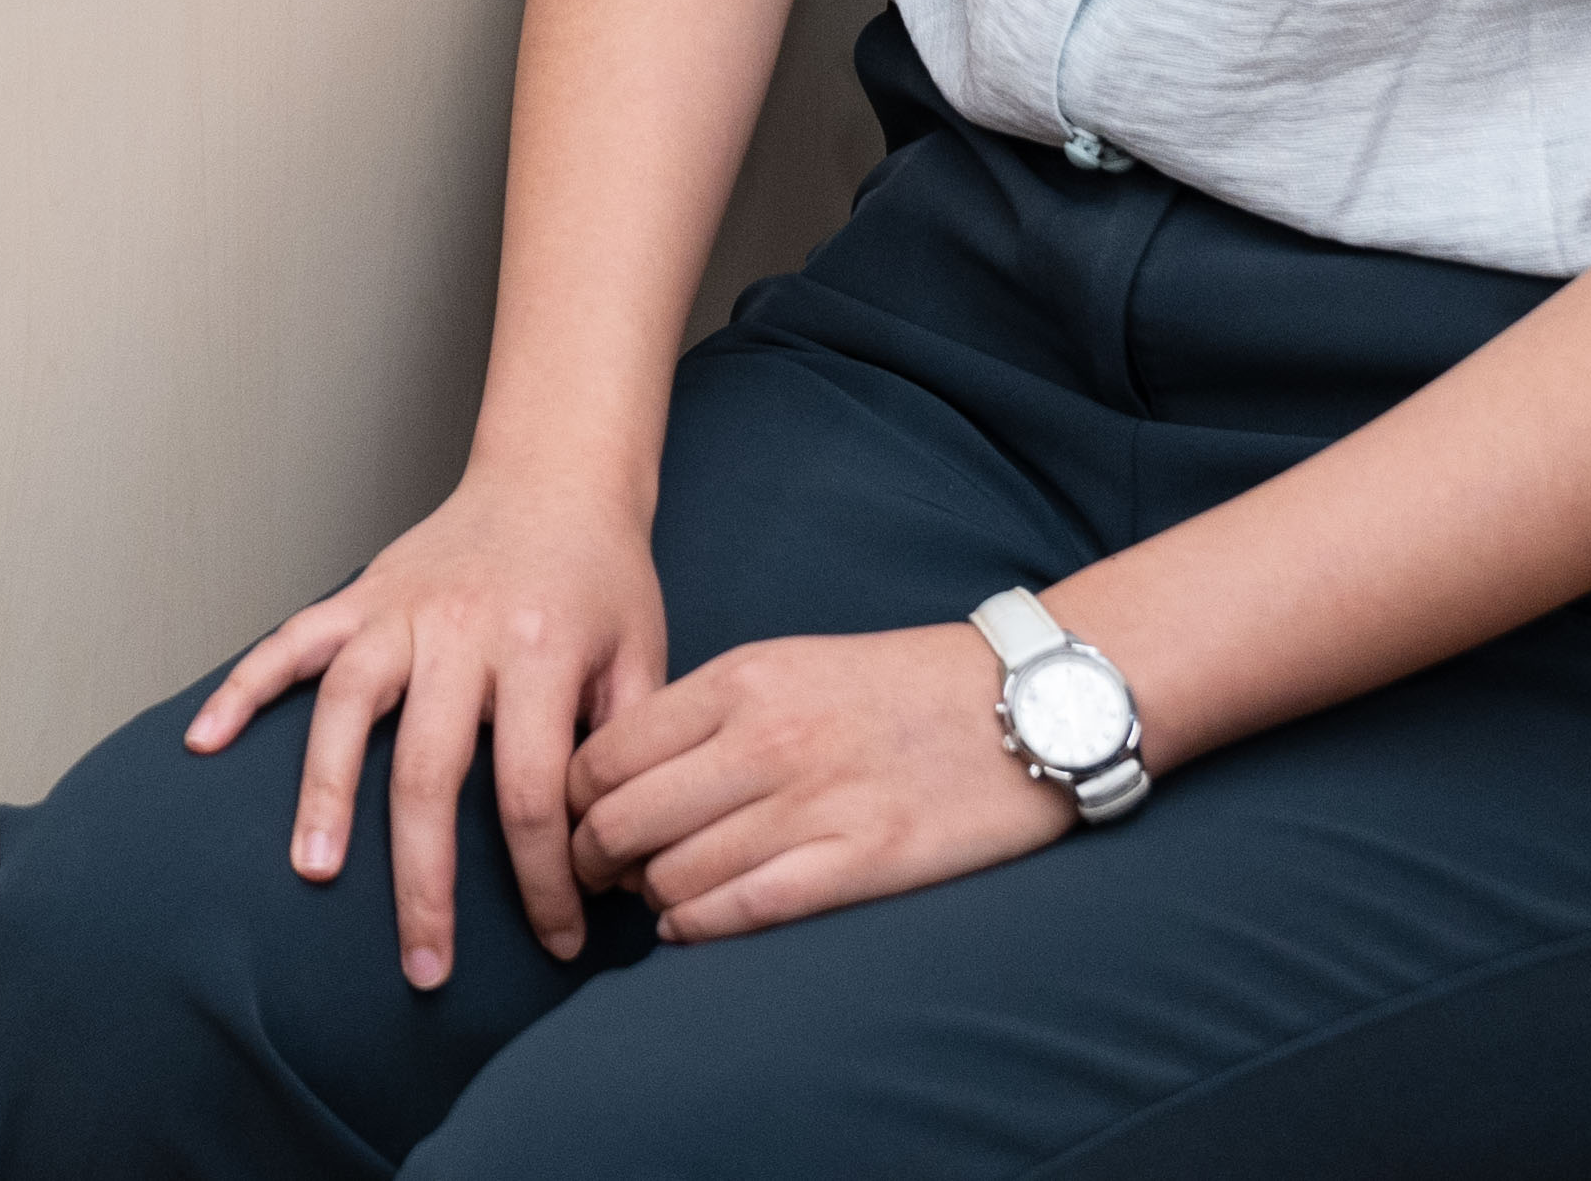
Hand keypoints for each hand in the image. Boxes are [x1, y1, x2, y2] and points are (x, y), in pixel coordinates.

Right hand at [182, 465, 669, 988]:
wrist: (554, 476)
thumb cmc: (603, 580)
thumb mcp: (643, 658)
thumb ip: (621, 752)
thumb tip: (615, 862)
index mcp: (539, 651)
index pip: (530, 789)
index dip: (543, 879)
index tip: (559, 941)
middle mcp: (459, 630)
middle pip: (428, 770)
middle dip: (426, 879)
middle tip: (423, 966)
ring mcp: (398, 609)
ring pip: (345, 707)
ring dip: (325, 792)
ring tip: (313, 871)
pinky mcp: (359, 594)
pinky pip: (289, 642)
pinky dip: (241, 689)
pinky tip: (203, 743)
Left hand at [571, 622, 1065, 941]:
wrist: (1021, 704)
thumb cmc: (896, 686)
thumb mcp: (787, 665)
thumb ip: (706, 713)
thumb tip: (623, 774)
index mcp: (738, 682)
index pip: (603, 754)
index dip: (569, 800)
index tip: (573, 820)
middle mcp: (763, 741)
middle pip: (620, 819)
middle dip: (588, 859)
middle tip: (593, 875)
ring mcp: (812, 804)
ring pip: (673, 873)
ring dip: (646, 897)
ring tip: (650, 897)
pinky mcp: (862, 862)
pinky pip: (743, 909)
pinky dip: (696, 926)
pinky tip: (687, 925)